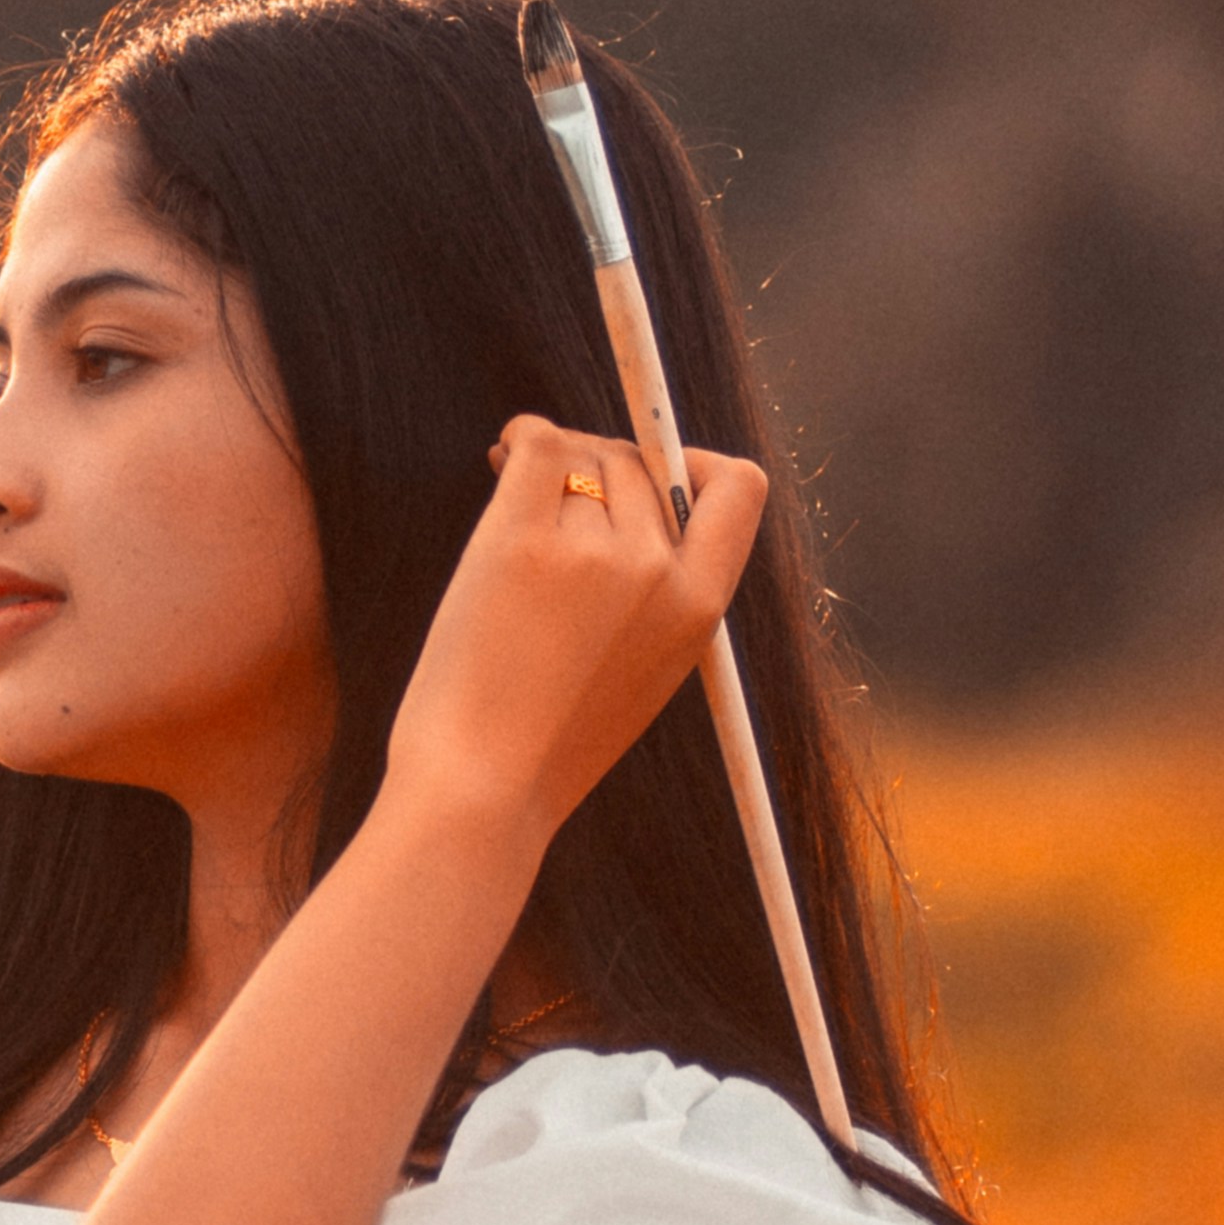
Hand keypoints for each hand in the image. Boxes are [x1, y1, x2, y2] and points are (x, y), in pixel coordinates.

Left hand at [381, 416, 766, 854]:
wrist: (484, 787)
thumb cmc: (549, 738)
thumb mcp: (645, 668)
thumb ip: (656, 587)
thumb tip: (623, 489)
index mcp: (702, 607)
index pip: (739, 488)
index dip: (694, 462)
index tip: (651, 472)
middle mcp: (659, 571)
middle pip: (643, 462)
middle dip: (599, 462)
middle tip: (552, 489)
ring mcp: (594, 554)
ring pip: (583, 455)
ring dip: (550, 462)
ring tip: (511, 497)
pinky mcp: (523, 542)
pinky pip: (538, 445)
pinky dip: (520, 438)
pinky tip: (501, 455)